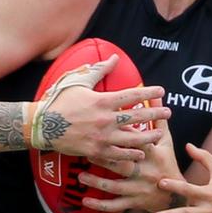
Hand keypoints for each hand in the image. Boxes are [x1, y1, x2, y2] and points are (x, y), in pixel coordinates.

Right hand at [36, 55, 170, 160]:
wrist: (43, 125)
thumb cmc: (60, 100)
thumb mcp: (79, 80)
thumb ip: (100, 70)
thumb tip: (115, 57)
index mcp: (102, 100)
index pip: (132, 95)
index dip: (149, 93)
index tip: (162, 91)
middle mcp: (105, 119)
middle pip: (136, 117)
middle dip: (155, 114)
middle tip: (169, 113)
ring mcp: (101, 137)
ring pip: (131, 138)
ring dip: (148, 136)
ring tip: (160, 133)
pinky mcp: (95, 151)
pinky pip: (118, 155)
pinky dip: (131, 154)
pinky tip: (141, 153)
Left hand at [79, 104, 182, 211]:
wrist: (175, 196)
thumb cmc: (167, 162)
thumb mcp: (166, 141)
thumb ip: (158, 119)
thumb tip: (158, 95)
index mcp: (152, 155)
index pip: (137, 142)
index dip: (124, 134)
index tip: (107, 125)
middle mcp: (145, 171)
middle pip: (123, 163)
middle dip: (105, 158)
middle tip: (86, 150)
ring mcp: (137, 188)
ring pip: (115, 186)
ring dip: (97, 181)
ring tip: (81, 174)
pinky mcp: (132, 201)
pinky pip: (114, 205)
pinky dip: (100, 204)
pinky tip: (85, 200)